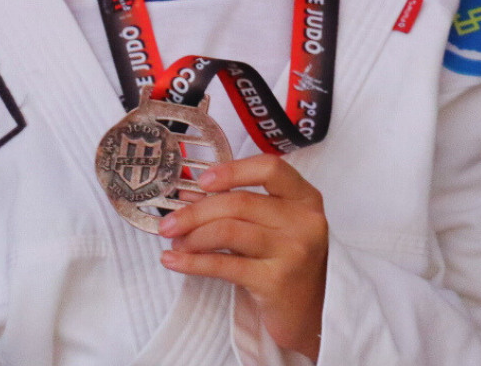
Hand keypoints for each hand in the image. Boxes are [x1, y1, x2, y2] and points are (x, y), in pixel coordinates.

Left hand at [159, 154, 328, 356]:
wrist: (311, 312)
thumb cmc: (287, 263)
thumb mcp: (274, 227)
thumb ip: (239, 207)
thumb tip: (188, 196)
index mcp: (305, 199)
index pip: (270, 169)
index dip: (233, 170)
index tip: (202, 180)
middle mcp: (303, 221)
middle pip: (240, 202)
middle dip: (195, 212)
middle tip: (169, 224)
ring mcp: (292, 251)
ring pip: (229, 231)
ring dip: (192, 237)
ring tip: (175, 244)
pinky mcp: (275, 281)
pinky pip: (224, 265)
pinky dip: (192, 262)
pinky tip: (173, 261)